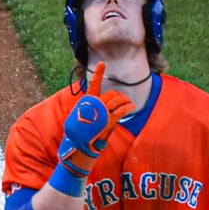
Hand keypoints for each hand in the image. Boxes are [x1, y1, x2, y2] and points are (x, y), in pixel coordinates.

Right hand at [57, 62, 133, 176]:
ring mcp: (101, 113)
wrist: (78, 146)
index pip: (93, 85)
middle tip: (124, 100)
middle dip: (119, 96)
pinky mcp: (108, 122)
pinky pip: (121, 111)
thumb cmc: (79, 133)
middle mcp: (93, 105)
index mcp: (86, 102)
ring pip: (117, 101)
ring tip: (129, 104)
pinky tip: (131, 108)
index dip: (98, 74)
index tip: (102, 64)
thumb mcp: (82, 117)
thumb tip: (99, 105)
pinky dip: (127, 108)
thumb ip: (91, 109)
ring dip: (125, 101)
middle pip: (111, 94)